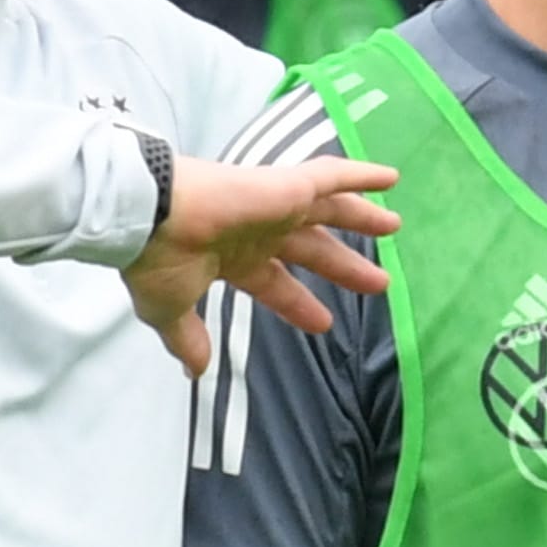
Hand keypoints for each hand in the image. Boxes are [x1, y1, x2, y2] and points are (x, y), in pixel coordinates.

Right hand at [123, 155, 398, 376]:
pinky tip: (392, 178)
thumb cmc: (158, 261)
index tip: (325, 323)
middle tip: (379, 283)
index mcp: (234, 259)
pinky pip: (333, 176)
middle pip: (314, 250)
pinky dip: (362, 175)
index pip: (277, 284)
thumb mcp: (169, 310)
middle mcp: (258, 231)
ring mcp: (275, 206)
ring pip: (331, 210)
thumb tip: (195, 371)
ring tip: (395, 224)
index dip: (300, 304)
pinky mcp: (287, 186)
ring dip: (363, 217)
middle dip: (345, 266)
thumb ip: (188, 339)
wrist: (151, 218)